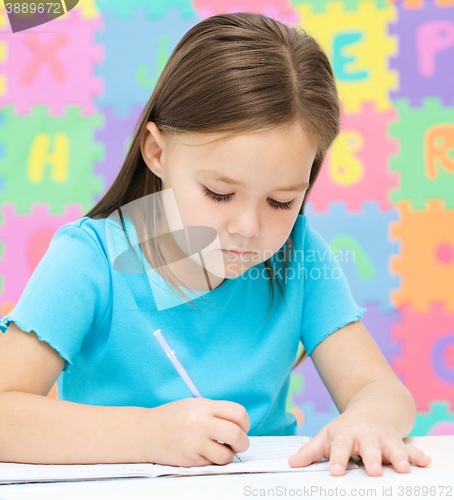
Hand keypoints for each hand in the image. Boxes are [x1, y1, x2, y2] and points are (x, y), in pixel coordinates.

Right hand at [142, 398, 249, 466]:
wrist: (146, 432)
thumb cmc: (172, 417)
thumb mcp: (194, 405)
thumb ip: (216, 411)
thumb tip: (239, 424)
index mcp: (204, 406)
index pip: (238, 413)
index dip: (245, 423)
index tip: (242, 427)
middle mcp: (200, 423)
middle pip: (237, 435)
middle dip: (243, 442)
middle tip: (238, 443)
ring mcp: (195, 442)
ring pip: (227, 455)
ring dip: (228, 455)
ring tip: (220, 449)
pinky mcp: (190, 460)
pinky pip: (212, 464)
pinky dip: (213, 461)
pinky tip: (204, 453)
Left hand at [288, 411, 431, 475]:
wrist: (371, 408)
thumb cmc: (345, 429)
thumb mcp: (327, 436)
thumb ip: (311, 451)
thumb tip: (291, 463)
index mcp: (345, 435)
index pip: (340, 448)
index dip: (338, 459)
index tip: (336, 472)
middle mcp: (365, 436)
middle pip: (368, 447)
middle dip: (371, 458)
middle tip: (372, 471)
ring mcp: (383, 438)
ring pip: (391, 447)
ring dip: (397, 457)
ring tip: (402, 468)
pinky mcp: (398, 442)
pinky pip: (410, 448)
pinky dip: (417, 455)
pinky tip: (425, 462)